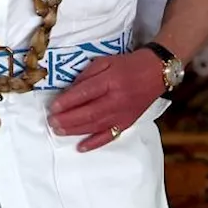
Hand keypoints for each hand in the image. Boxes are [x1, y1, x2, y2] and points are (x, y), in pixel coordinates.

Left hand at [48, 50, 164, 151]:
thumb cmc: (128, 65)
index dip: (68, 101)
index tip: (53, 107)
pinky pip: (109, 136)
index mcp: (110, 81)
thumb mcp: (105, 61)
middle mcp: (117, 100)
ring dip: (75, 130)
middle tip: (51, 122)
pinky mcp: (127, 123)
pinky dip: (94, 143)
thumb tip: (70, 90)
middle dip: (67, 119)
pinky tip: (81, 147)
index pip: (85, 93)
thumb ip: (87, 75)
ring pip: (95, 126)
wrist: (156, 73)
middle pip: (89, 113)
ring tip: (58, 131)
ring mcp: (122, 114)